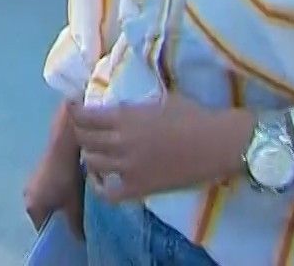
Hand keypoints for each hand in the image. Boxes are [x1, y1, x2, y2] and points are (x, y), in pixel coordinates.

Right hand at [23, 149, 83, 237]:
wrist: (62, 146)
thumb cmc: (67, 178)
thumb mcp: (74, 205)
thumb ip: (75, 225)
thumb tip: (79, 240)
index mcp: (32, 207)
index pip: (43, 229)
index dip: (58, 234)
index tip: (72, 233)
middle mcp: (27, 197)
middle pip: (43, 216)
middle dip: (58, 219)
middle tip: (75, 219)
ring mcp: (30, 184)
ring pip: (45, 202)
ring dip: (57, 205)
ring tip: (73, 204)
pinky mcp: (36, 174)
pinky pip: (46, 191)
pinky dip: (55, 194)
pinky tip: (69, 189)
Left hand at [69, 94, 254, 201]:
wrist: (218, 143)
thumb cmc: (194, 116)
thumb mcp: (159, 100)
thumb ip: (133, 107)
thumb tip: (118, 105)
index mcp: (124, 117)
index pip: (83, 115)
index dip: (74, 111)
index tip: (75, 107)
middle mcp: (120, 141)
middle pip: (83, 138)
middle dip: (80, 131)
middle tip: (85, 128)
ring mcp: (127, 168)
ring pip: (91, 162)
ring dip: (89, 154)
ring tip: (95, 149)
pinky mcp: (138, 188)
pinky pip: (107, 193)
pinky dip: (100, 186)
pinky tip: (102, 179)